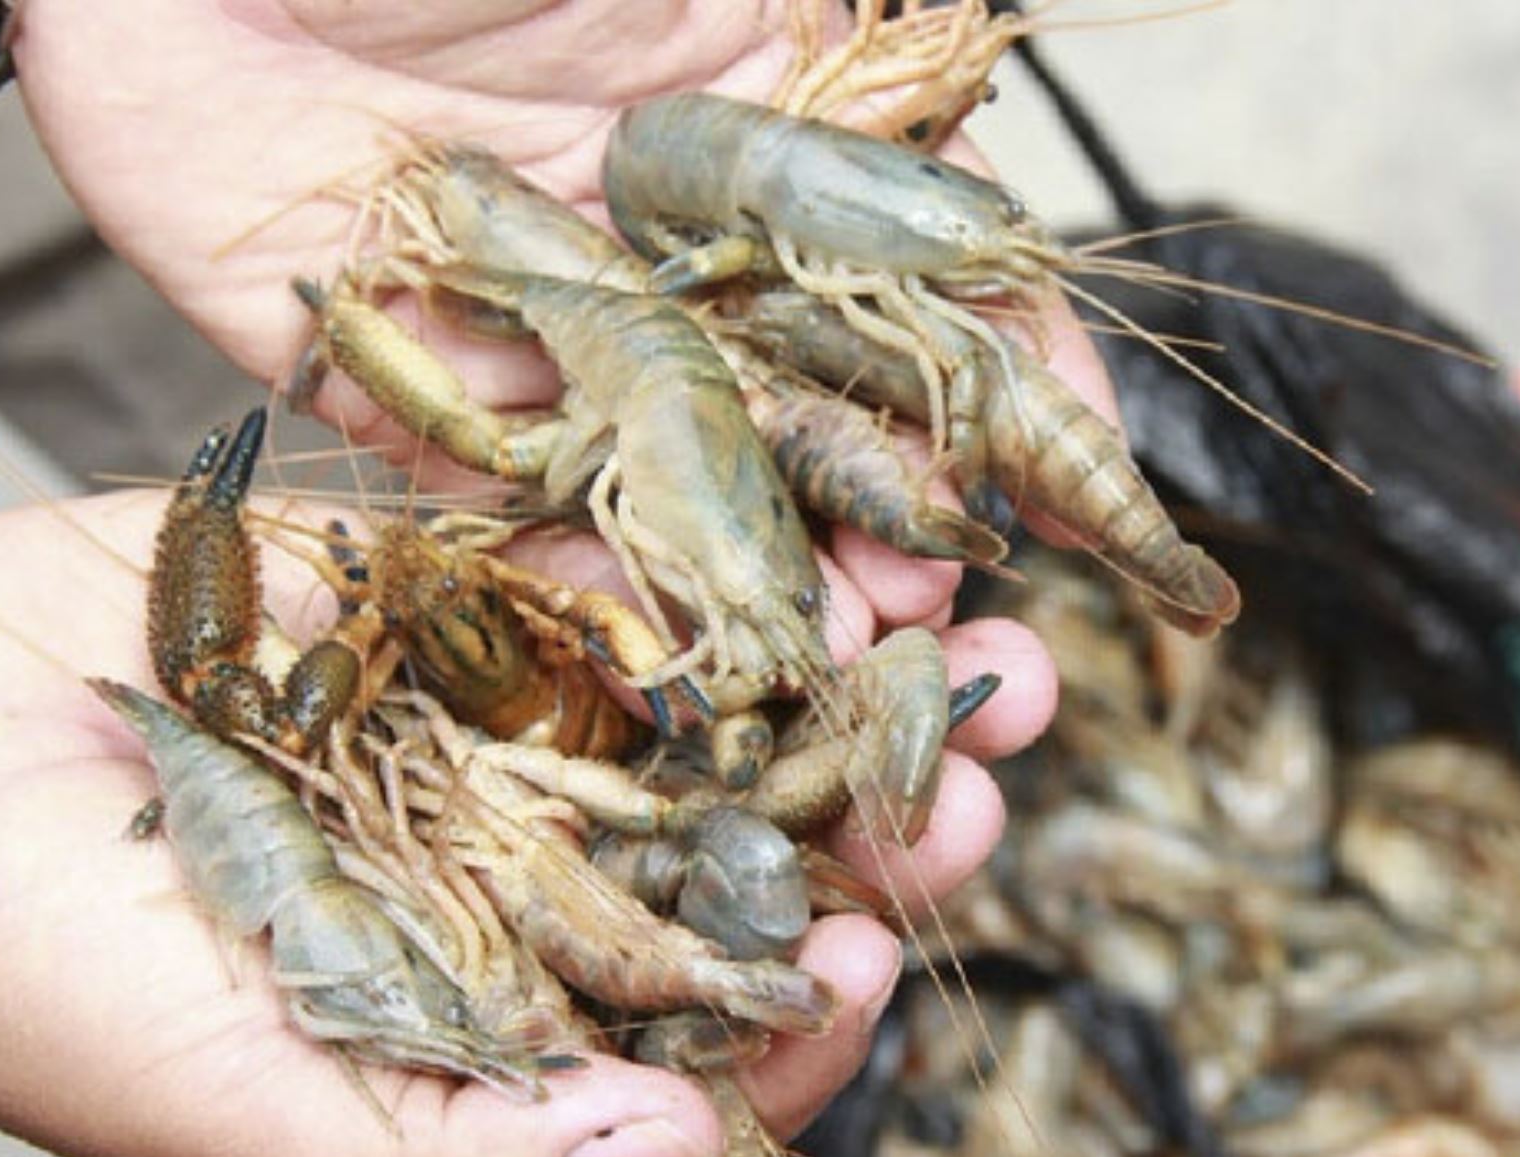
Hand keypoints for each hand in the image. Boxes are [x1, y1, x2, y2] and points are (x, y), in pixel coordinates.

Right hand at [0, 492, 1054, 1156]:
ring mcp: (491, 721)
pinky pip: (594, 563)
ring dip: (828, 656)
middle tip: (987, 751)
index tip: (880, 937)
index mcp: (499, 1017)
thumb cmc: (16, 957)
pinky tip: (790, 515)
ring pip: (704, 697)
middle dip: (871, 805)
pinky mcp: (445, 592)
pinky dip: (689, 541)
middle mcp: (521, 869)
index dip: (808, 996)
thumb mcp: (227, 1097)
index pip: (704, 1039)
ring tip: (938, 617)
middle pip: (743, 850)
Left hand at [10, 0, 1119, 627]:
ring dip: (783, 618)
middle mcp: (690, 288)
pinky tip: (677, 683)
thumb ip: (886, 105)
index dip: (1021, 420)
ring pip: (702, 524)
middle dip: (920, 566)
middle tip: (975, 657)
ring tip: (846, 688)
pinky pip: (530, 543)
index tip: (1087, 511)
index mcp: (783, 177)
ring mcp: (568, 362)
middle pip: (835, 458)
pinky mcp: (432, 416)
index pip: (936, 325)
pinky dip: (598, 617)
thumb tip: (1025, 263)